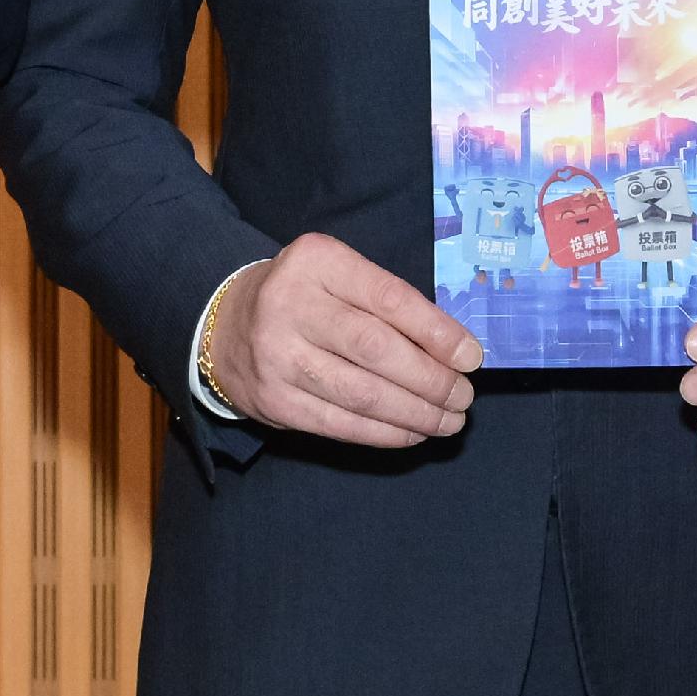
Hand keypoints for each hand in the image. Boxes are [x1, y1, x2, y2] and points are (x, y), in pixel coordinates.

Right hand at [208, 232, 481, 447]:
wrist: (224, 327)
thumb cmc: (304, 298)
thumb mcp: (338, 276)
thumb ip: (387, 303)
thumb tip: (455, 350)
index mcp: (316, 262)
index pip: (389, 299)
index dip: (437, 332)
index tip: (471, 357)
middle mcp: (291, 305)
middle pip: (377, 349)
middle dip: (432, 380)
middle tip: (463, 396)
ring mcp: (278, 356)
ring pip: (362, 394)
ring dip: (417, 414)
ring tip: (449, 420)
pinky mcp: (274, 401)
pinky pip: (341, 425)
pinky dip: (386, 433)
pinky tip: (413, 432)